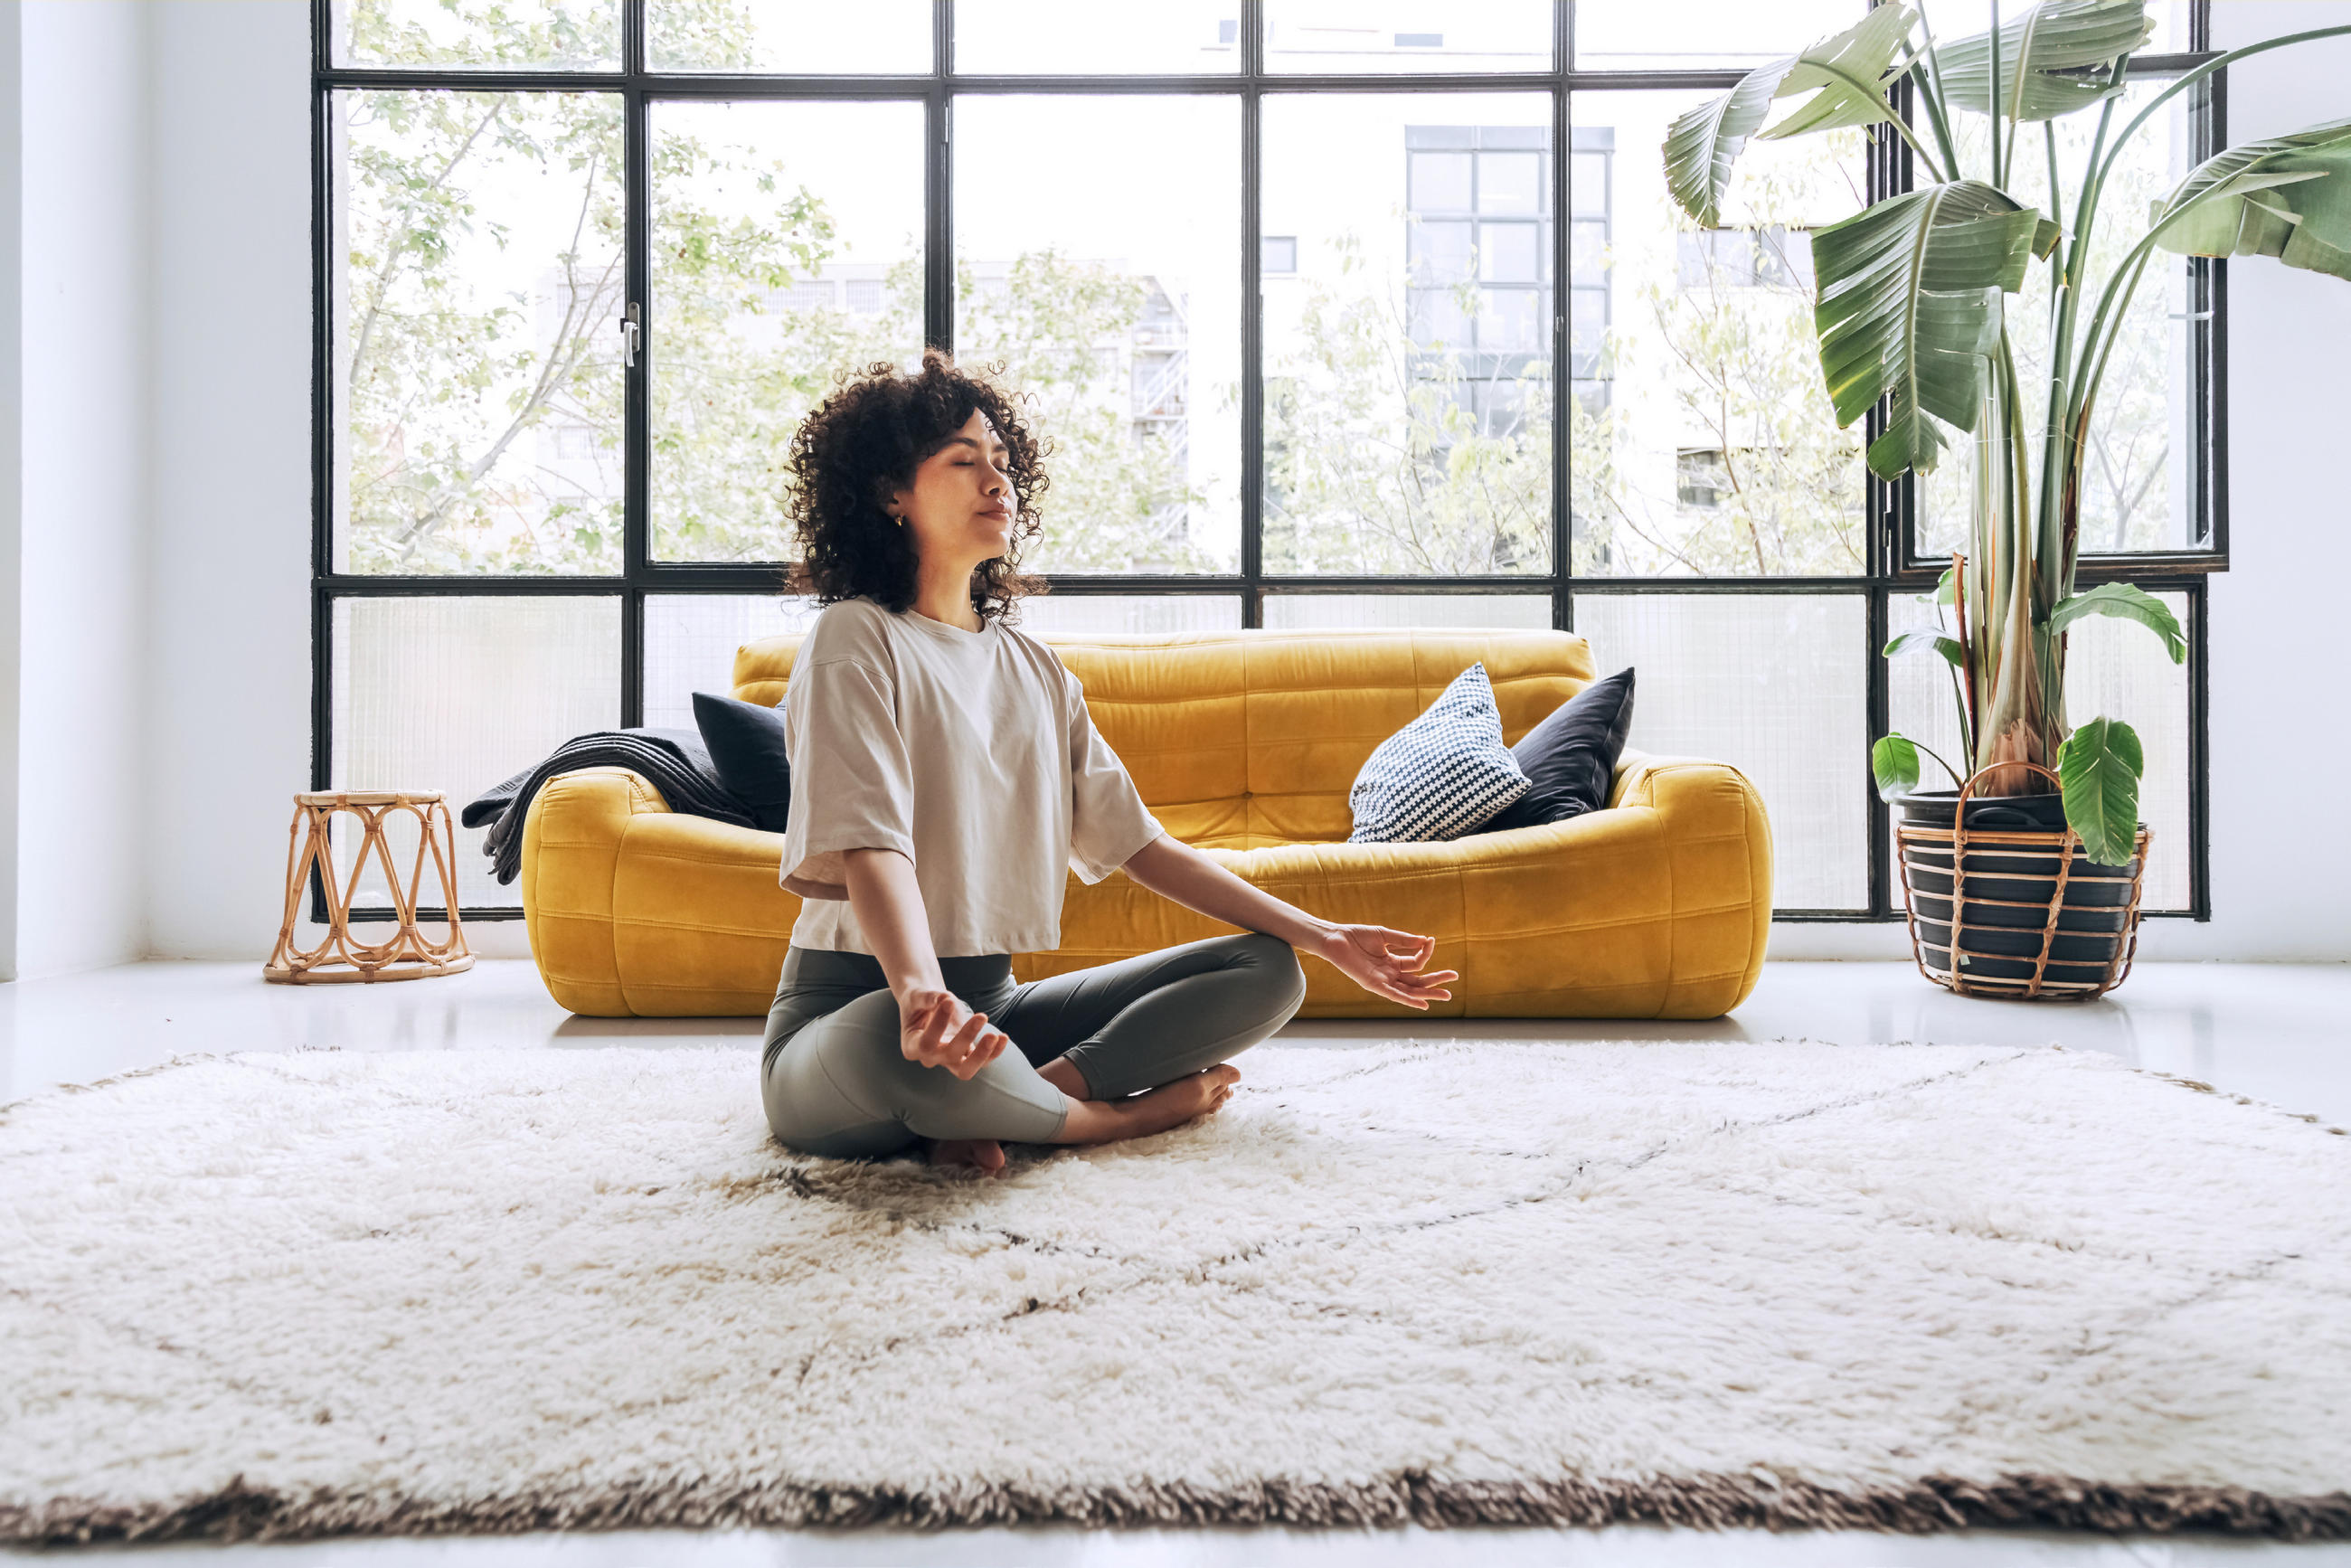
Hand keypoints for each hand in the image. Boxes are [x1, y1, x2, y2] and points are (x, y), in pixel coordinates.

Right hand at [897, 986, 1010, 1078]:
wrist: (928, 1006)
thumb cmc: (919, 1001)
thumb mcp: (918, 996)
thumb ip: (928, 998)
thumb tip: (944, 999)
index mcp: (912, 1046)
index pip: (925, 1044)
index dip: (938, 1025)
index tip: (948, 1000)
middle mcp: (930, 1058)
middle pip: (948, 1057)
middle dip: (966, 1038)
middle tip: (981, 1016)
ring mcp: (948, 1061)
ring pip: (965, 1070)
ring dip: (982, 1054)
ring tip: (995, 1036)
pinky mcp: (965, 1057)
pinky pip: (981, 1062)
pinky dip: (994, 1052)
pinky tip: (1003, 1037)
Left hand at [1311, 925, 1455, 1009]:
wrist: (1335, 938)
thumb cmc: (1356, 936)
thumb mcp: (1384, 935)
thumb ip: (1404, 940)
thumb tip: (1425, 940)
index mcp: (1393, 962)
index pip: (1416, 962)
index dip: (1426, 952)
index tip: (1431, 940)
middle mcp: (1390, 974)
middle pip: (1417, 980)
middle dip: (1436, 981)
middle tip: (1454, 978)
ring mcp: (1382, 981)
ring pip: (1409, 990)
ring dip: (1427, 993)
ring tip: (1446, 995)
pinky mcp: (1373, 984)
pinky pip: (1393, 994)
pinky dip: (1408, 999)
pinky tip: (1422, 1003)